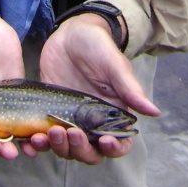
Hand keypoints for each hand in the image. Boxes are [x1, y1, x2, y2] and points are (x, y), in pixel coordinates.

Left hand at [21, 13, 159, 164]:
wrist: (70, 33)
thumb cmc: (98, 46)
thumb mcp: (114, 65)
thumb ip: (131, 89)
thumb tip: (155, 112)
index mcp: (113, 114)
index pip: (118, 144)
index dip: (113, 149)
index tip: (104, 140)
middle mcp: (92, 122)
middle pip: (89, 152)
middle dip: (80, 149)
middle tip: (69, 132)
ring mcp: (69, 119)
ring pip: (66, 149)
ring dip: (58, 148)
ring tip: (48, 134)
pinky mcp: (48, 114)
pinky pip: (44, 136)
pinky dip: (39, 142)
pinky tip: (32, 137)